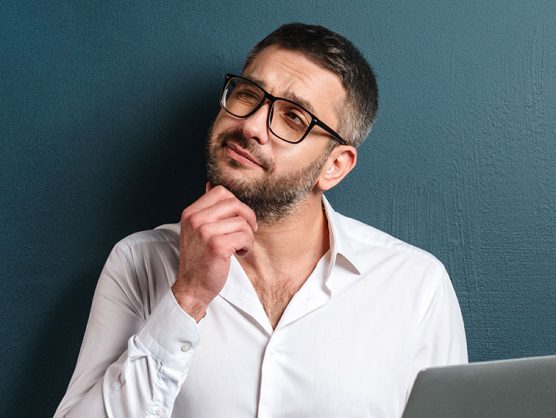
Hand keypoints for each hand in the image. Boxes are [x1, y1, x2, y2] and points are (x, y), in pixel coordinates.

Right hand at [171, 184, 256, 320]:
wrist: (192, 287)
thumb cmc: (200, 259)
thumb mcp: (197, 230)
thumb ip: (206, 210)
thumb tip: (211, 184)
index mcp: (191, 213)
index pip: (220, 191)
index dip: (236, 203)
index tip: (239, 218)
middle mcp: (195, 219)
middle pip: (234, 203)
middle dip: (247, 216)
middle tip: (248, 231)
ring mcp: (205, 232)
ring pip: (242, 222)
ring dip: (247, 236)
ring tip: (240, 247)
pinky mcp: (217, 246)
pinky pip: (244, 237)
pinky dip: (247, 246)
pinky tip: (238, 254)